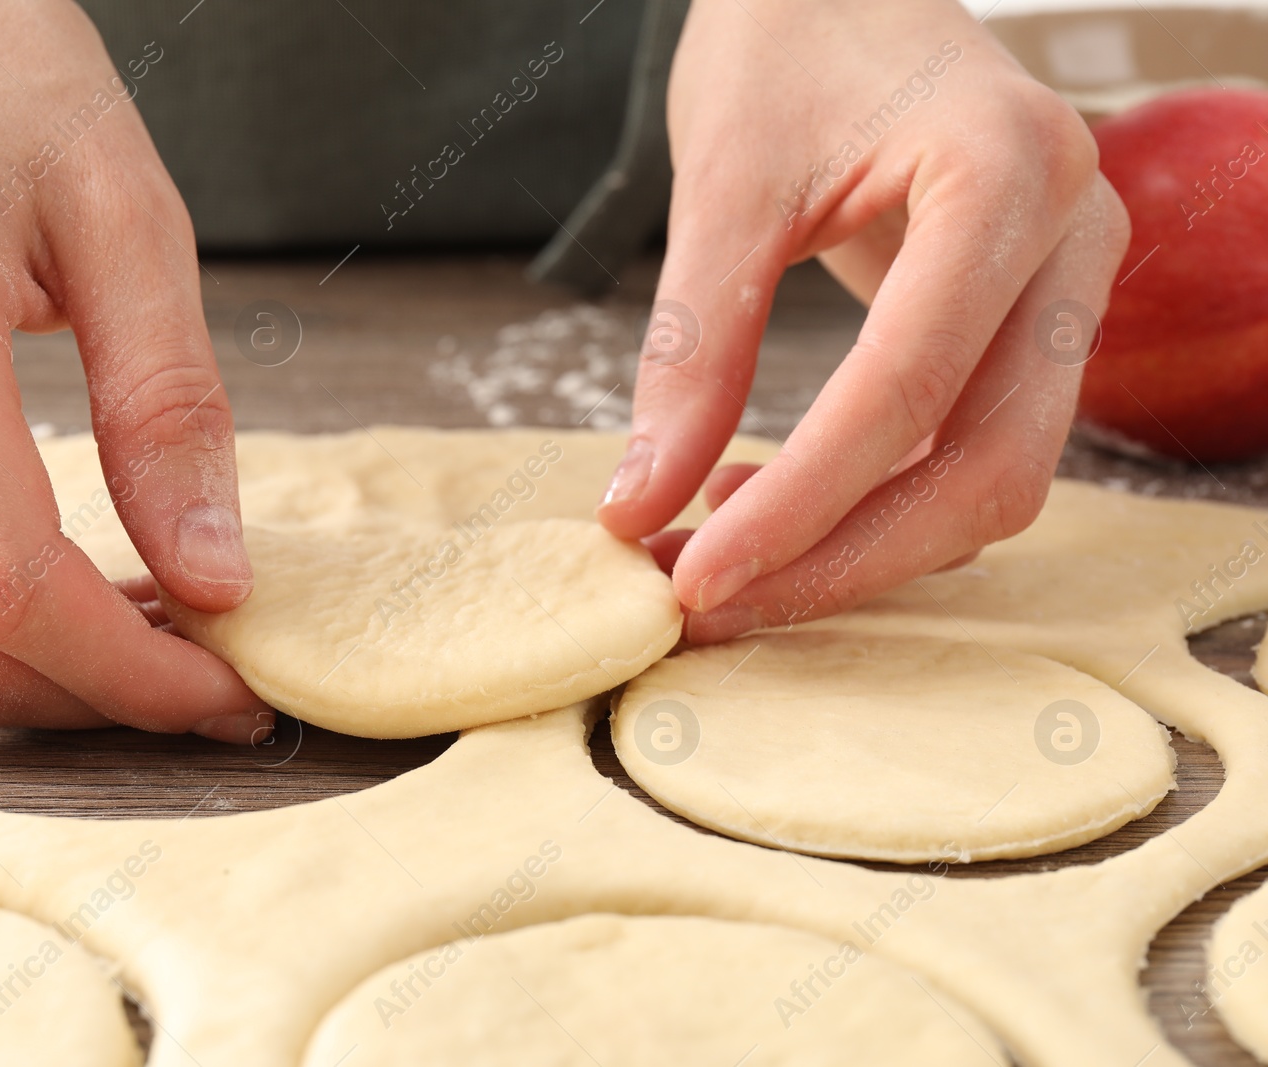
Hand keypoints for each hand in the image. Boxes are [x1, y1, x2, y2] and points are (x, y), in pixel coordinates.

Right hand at [0, 0, 270, 738]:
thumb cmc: (4, 79)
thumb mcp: (130, 220)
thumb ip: (171, 409)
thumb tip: (214, 577)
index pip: (9, 583)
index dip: (132, 670)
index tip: (237, 689)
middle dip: (94, 698)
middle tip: (218, 681)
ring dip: (50, 669)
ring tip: (171, 633)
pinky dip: (3, 619)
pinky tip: (97, 586)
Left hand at [597, 0, 1129, 641]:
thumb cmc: (789, 41)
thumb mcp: (724, 180)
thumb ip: (689, 348)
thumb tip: (637, 507)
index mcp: (1004, 174)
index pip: (906, 389)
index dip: (799, 505)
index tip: (694, 577)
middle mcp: (1070, 236)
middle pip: (984, 467)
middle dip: (840, 559)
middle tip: (706, 600)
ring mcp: (1067, 285)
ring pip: (992, 480)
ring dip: (856, 546)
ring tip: (716, 550)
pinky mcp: (1033, 321)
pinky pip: (972, 451)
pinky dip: (874, 504)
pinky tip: (767, 502)